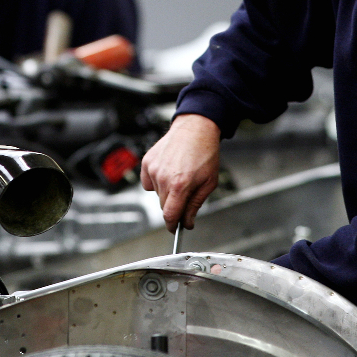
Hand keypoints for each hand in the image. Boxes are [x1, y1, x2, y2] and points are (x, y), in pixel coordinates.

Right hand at [140, 113, 221, 231]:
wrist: (195, 128)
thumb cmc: (205, 152)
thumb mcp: (209, 182)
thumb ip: (195, 205)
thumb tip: (187, 222)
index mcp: (180, 185)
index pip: (170, 215)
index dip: (173, 225)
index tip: (175, 228)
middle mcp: (163, 178)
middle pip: (164, 206)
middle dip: (174, 206)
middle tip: (186, 195)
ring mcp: (153, 169)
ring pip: (157, 194)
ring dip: (166, 192)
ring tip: (179, 176)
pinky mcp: (147, 162)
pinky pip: (148, 182)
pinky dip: (156, 181)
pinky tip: (168, 171)